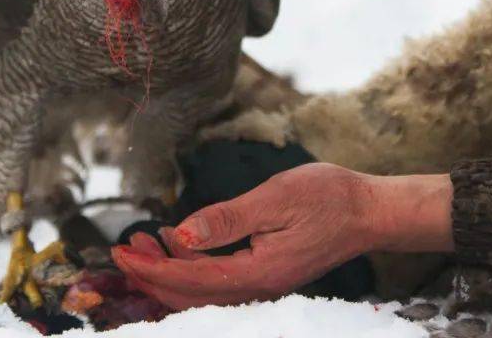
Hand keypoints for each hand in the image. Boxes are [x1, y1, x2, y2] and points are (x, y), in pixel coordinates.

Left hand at [111, 163, 452, 309]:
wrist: (370, 210)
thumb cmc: (328, 198)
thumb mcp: (273, 198)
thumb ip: (226, 219)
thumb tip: (181, 235)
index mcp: (257, 273)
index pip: (190, 279)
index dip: (151, 268)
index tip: (120, 251)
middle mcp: (258, 288)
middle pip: (191, 293)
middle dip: (151, 275)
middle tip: (120, 251)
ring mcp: (263, 284)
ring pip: (203, 290)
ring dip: (169, 270)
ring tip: (143, 243)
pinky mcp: (267, 273)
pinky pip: (219, 280)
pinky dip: (192, 265)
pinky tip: (178, 242)